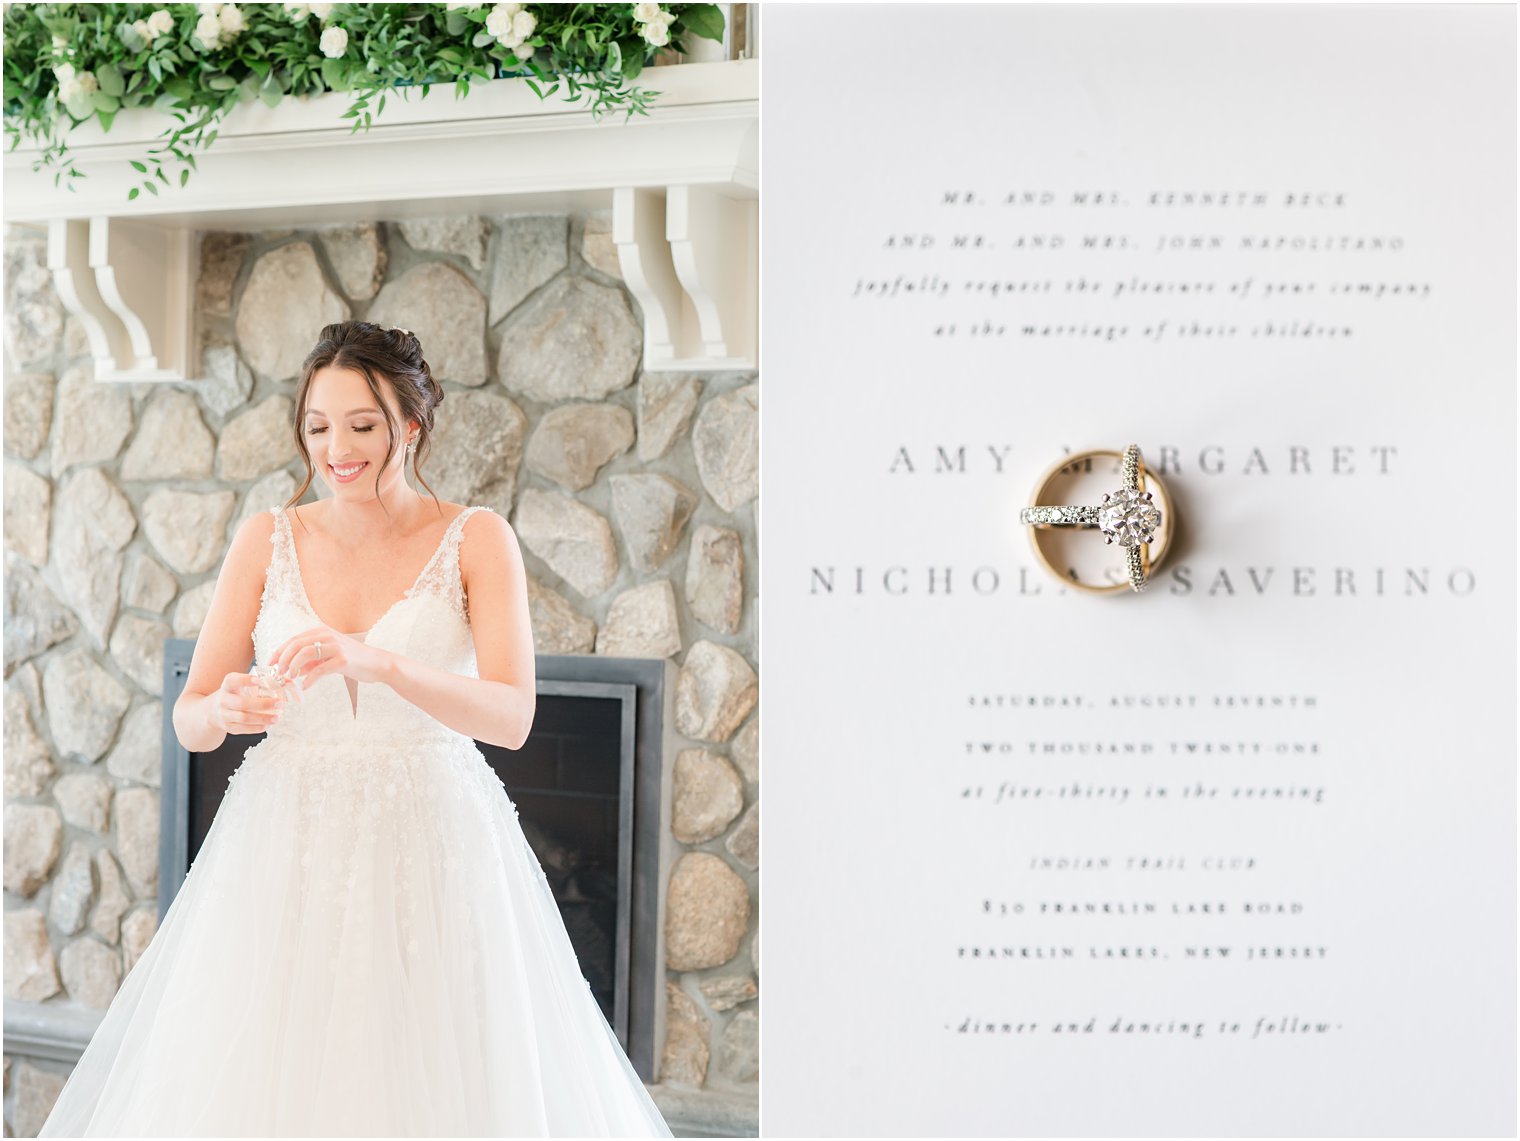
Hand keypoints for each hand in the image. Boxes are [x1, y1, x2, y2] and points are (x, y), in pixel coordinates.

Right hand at [209, 671, 288, 736]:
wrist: (213, 711)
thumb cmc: (234, 695)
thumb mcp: (239, 686)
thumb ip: (258, 682)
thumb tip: (287, 681)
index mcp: (227, 686)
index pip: (232, 680)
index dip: (244, 680)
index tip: (258, 680)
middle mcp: (223, 700)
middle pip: (241, 703)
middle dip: (262, 704)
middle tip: (279, 703)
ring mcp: (224, 715)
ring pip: (243, 718)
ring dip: (262, 718)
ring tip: (276, 718)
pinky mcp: (227, 727)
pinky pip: (243, 729)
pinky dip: (256, 728)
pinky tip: (267, 725)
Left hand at [270, 626, 392, 688]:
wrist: (377, 663)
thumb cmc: (352, 660)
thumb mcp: (328, 657)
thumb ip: (311, 661)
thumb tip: (291, 671)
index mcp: (322, 631)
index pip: (293, 639)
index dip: (279, 652)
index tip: (269, 664)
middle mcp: (327, 635)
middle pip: (296, 645)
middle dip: (283, 660)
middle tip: (278, 673)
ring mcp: (335, 646)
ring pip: (305, 654)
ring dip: (293, 667)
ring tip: (290, 678)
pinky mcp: (343, 660)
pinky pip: (319, 670)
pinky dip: (309, 679)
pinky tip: (305, 686)